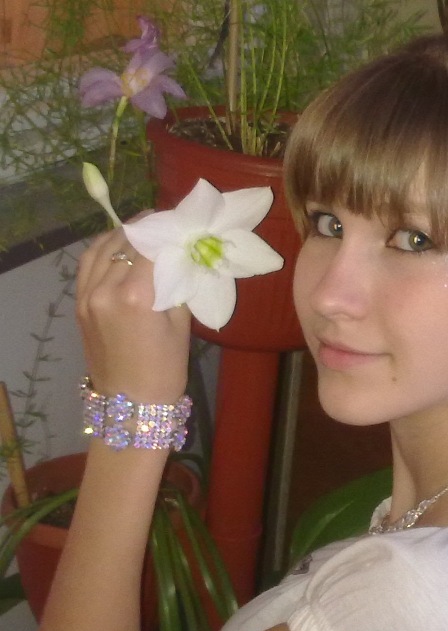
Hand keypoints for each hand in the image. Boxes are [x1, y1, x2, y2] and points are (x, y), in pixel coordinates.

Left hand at [77, 224, 190, 402]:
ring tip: (143, 229)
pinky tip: (118, 244)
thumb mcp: (181, 325)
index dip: (166, 231)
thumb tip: (180, 256)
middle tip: (166, 224)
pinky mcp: (79, 302)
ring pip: (104, 247)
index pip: (150, 246)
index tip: (180, 223)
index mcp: (136, 296)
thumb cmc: (165, 370)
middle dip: (147, 230)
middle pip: (126, 242)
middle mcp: (106, 289)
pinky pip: (88, 263)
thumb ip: (176, 285)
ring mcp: (87, 295)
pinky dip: (104, 248)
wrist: (131, 404)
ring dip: (124, 234)